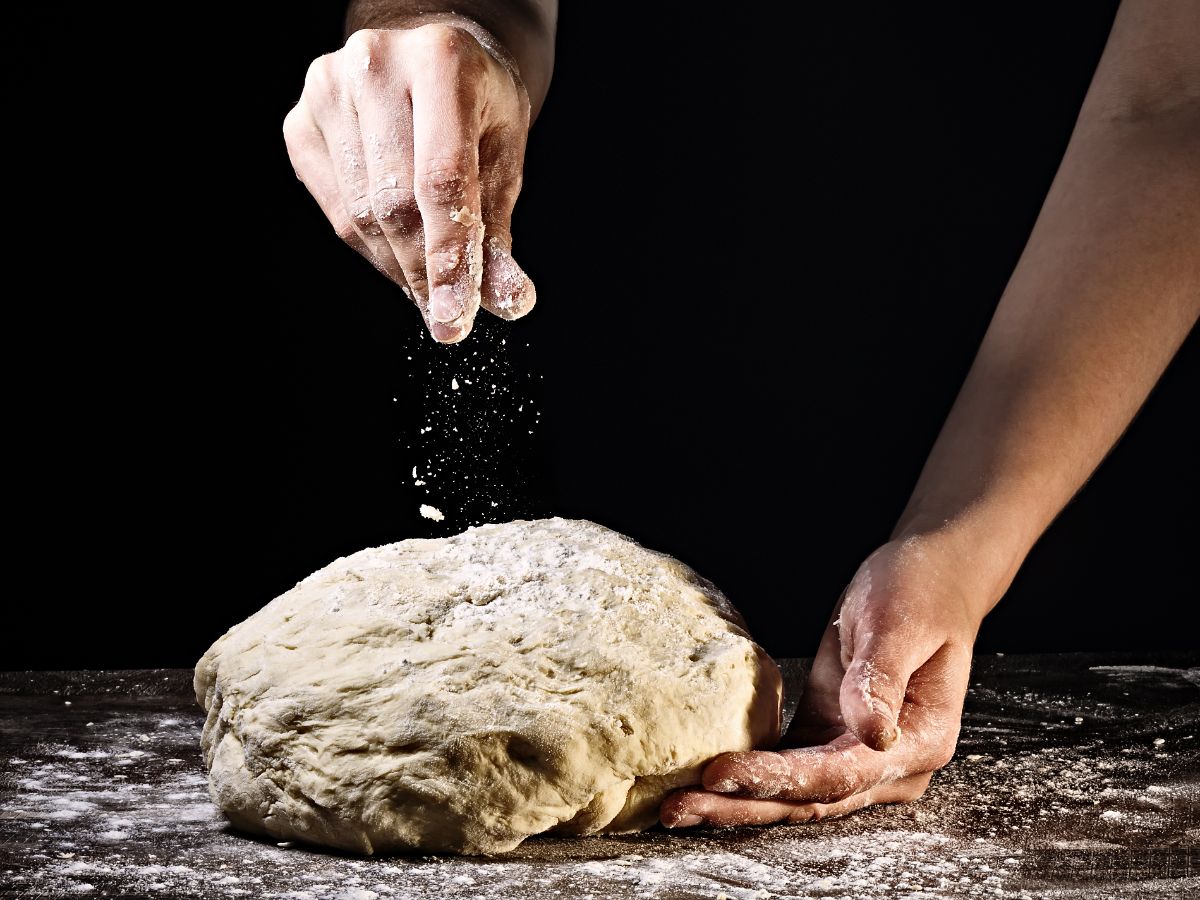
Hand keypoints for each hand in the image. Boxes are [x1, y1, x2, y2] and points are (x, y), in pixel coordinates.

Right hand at [284, 23, 535, 342]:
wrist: (430, 60)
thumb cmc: (477, 109)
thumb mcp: (505, 156)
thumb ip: (498, 229)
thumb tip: (508, 302)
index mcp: (442, 62)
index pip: (442, 180)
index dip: (449, 256)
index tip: (456, 316)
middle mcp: (376, 65)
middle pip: (396, 204)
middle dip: (425, 273)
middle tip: (448, 317)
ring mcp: (328, 91)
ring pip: (361, 216)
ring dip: (399, 267)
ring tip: (430, 285)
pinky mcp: (300, 122)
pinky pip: (334, 211)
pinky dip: (371, 248)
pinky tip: (398, 253)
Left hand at [661, 537, 978, 827]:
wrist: (931, 579)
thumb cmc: (919, 593)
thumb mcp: (897, 625)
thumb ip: (882, 680)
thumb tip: (871, 733)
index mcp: (918, 742)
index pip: (837, 775)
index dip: (777, 780)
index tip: (719, 773)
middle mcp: (891, 765)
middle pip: (809, 799)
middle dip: (742, 804)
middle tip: (678, 808)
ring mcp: (861, 757)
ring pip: (795, 793)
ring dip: (737, 800)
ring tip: (676, 806)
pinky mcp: (831, 738)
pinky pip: (788, 768)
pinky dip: (749, 777)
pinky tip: (704, 780)